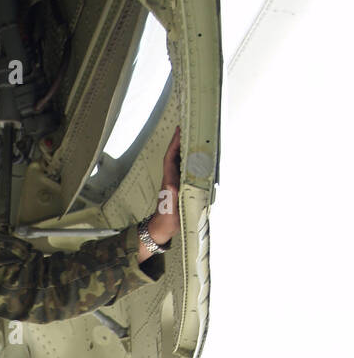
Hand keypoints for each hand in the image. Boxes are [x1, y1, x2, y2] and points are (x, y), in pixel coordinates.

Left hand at [139, 125, 180, 257]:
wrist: (162, 229)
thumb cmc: (166, 219)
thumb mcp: (169, 208)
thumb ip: (170, 197)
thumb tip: (171, 185)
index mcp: (169, 180)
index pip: (171, 158)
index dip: (174, 144)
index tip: (179, 130)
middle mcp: (171, 178)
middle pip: (175, 155)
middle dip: (180, 141)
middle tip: (187, 127)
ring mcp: (175, 182)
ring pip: (180, 162)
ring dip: (185, 149)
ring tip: (193, 137)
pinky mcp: (179, 188)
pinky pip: (185, 170)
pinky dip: (189, 162)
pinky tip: (195, 158)